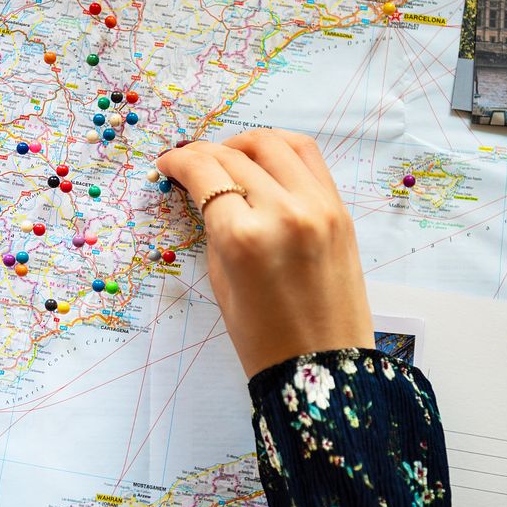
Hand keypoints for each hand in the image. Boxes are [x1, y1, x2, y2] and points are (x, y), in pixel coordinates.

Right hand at [156, 130, 373, 376]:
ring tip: (228, 156)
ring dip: (242, 142)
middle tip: (189, 162)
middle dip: (203, 152)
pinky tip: (263, 159)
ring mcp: (318, 206)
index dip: (178, 161)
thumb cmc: (263, 337)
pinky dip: (280, 148)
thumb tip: (202, 189)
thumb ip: (212, 227)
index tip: (167, 164)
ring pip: (274, 144)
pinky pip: (308, 157)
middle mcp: (283, 212)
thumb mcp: (222, 281)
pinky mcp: (339, 209)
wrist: (324, 364)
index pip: (204, 173)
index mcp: (244, 237)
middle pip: (234, 155)